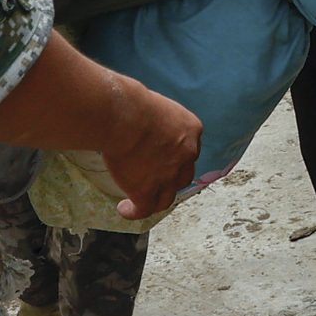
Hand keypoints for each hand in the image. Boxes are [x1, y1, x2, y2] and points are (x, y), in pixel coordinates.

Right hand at [97, 76, 203, 219]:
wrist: (125, 117)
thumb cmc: (134, 103)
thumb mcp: (158, 107)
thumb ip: (159, 121)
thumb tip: (144, 124)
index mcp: (191, 130)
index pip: (188, 148)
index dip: (175, 155)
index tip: (162, 156)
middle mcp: (187, 154)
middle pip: (184, 173)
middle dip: (171, 177)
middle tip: (154, 177)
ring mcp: (169, 175)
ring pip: (168, 196)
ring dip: (156, 199)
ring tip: (140, 199)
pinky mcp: (147, 191)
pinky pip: (145, 208)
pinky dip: (135, 211)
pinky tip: (125, 209)